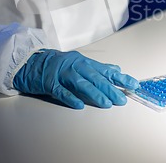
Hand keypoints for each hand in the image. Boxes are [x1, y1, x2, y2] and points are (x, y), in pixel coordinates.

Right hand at [13, 49, 139, 108]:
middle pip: (95, 78)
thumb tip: (116, 70)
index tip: (133, 84)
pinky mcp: (50, 82)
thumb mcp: (80, 62)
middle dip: (110, 88)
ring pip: (81, 83)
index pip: (106, 70)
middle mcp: (76, 66)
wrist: (32, 61)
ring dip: (94, 94)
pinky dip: (70, 98)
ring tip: (106, 103)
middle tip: (121, 99)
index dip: (120, 78)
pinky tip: (79, 105)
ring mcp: (62, 74)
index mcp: (84, 62)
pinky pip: (61, 91)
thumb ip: (98, 68)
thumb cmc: (58, 64)